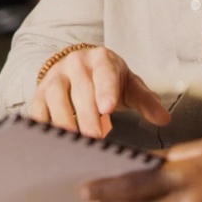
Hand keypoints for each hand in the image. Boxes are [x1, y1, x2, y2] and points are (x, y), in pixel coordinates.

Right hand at [30, 46, 169, 137]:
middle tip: (96, 138)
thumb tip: (164, 119)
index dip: (105, 91)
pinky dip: (42, 125)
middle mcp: (75, 64)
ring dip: (64, 122)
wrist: (77, 66)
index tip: (107, 108)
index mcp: (101, 60)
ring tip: (74, 141)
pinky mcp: (39, 93)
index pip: (104, 75)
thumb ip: (146, 101)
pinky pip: (37, 109)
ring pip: (54, 98)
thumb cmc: (108, 79)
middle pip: (80, 91)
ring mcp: (55, 77)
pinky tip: (50, 140)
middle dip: (87, 116)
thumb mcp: (130, 84)